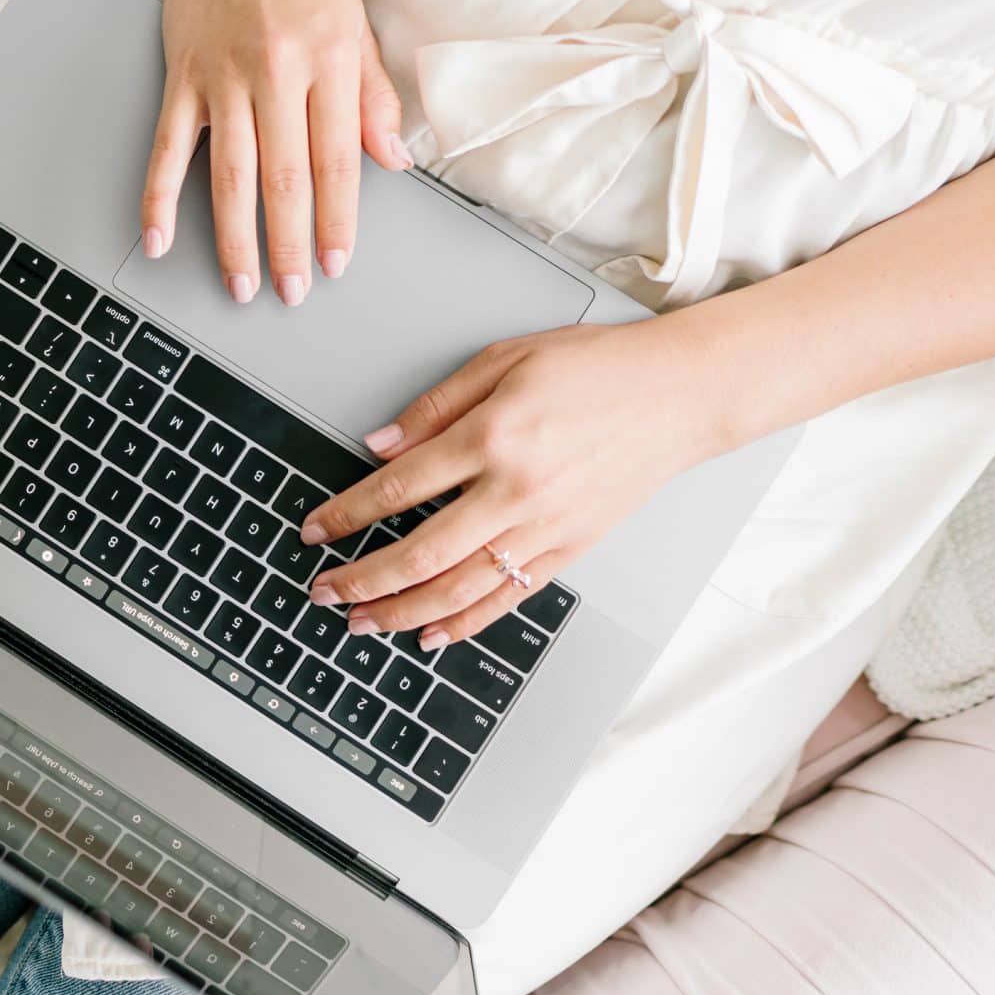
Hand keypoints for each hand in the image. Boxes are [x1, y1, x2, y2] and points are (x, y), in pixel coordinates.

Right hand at [142, 0, 410, 305]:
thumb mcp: (354, 24)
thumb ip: (373, 96)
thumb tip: (394, 161)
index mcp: (327, 61)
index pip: (336, 159)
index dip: (337, 219)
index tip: (336, 263)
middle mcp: (275, 72)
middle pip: (283, 177)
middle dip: (289, 243)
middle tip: (290, 292)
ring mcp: (222, 77)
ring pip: (228, 174)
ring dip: (234, 237)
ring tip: (242, 282)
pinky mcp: (180, 76)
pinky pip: (167, 148)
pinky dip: (158, 198)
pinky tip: (159, 240)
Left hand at [296, 318, 734, 645]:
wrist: (679, 394)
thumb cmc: (597, 368)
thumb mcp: (505, 360)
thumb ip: (435, 406)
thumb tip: (379, 446)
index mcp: (493, 437)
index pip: (398, 488)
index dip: (346, 515)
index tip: (314, 531)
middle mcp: (516, 490)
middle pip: (419, 553)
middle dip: (361, 580)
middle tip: (323, 592)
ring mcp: (545, 527)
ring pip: (459, 588)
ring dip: (401, 613)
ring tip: (361, 622)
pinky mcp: (570, 549)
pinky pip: (507, 598)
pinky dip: (465, 623)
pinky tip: (430, 635)